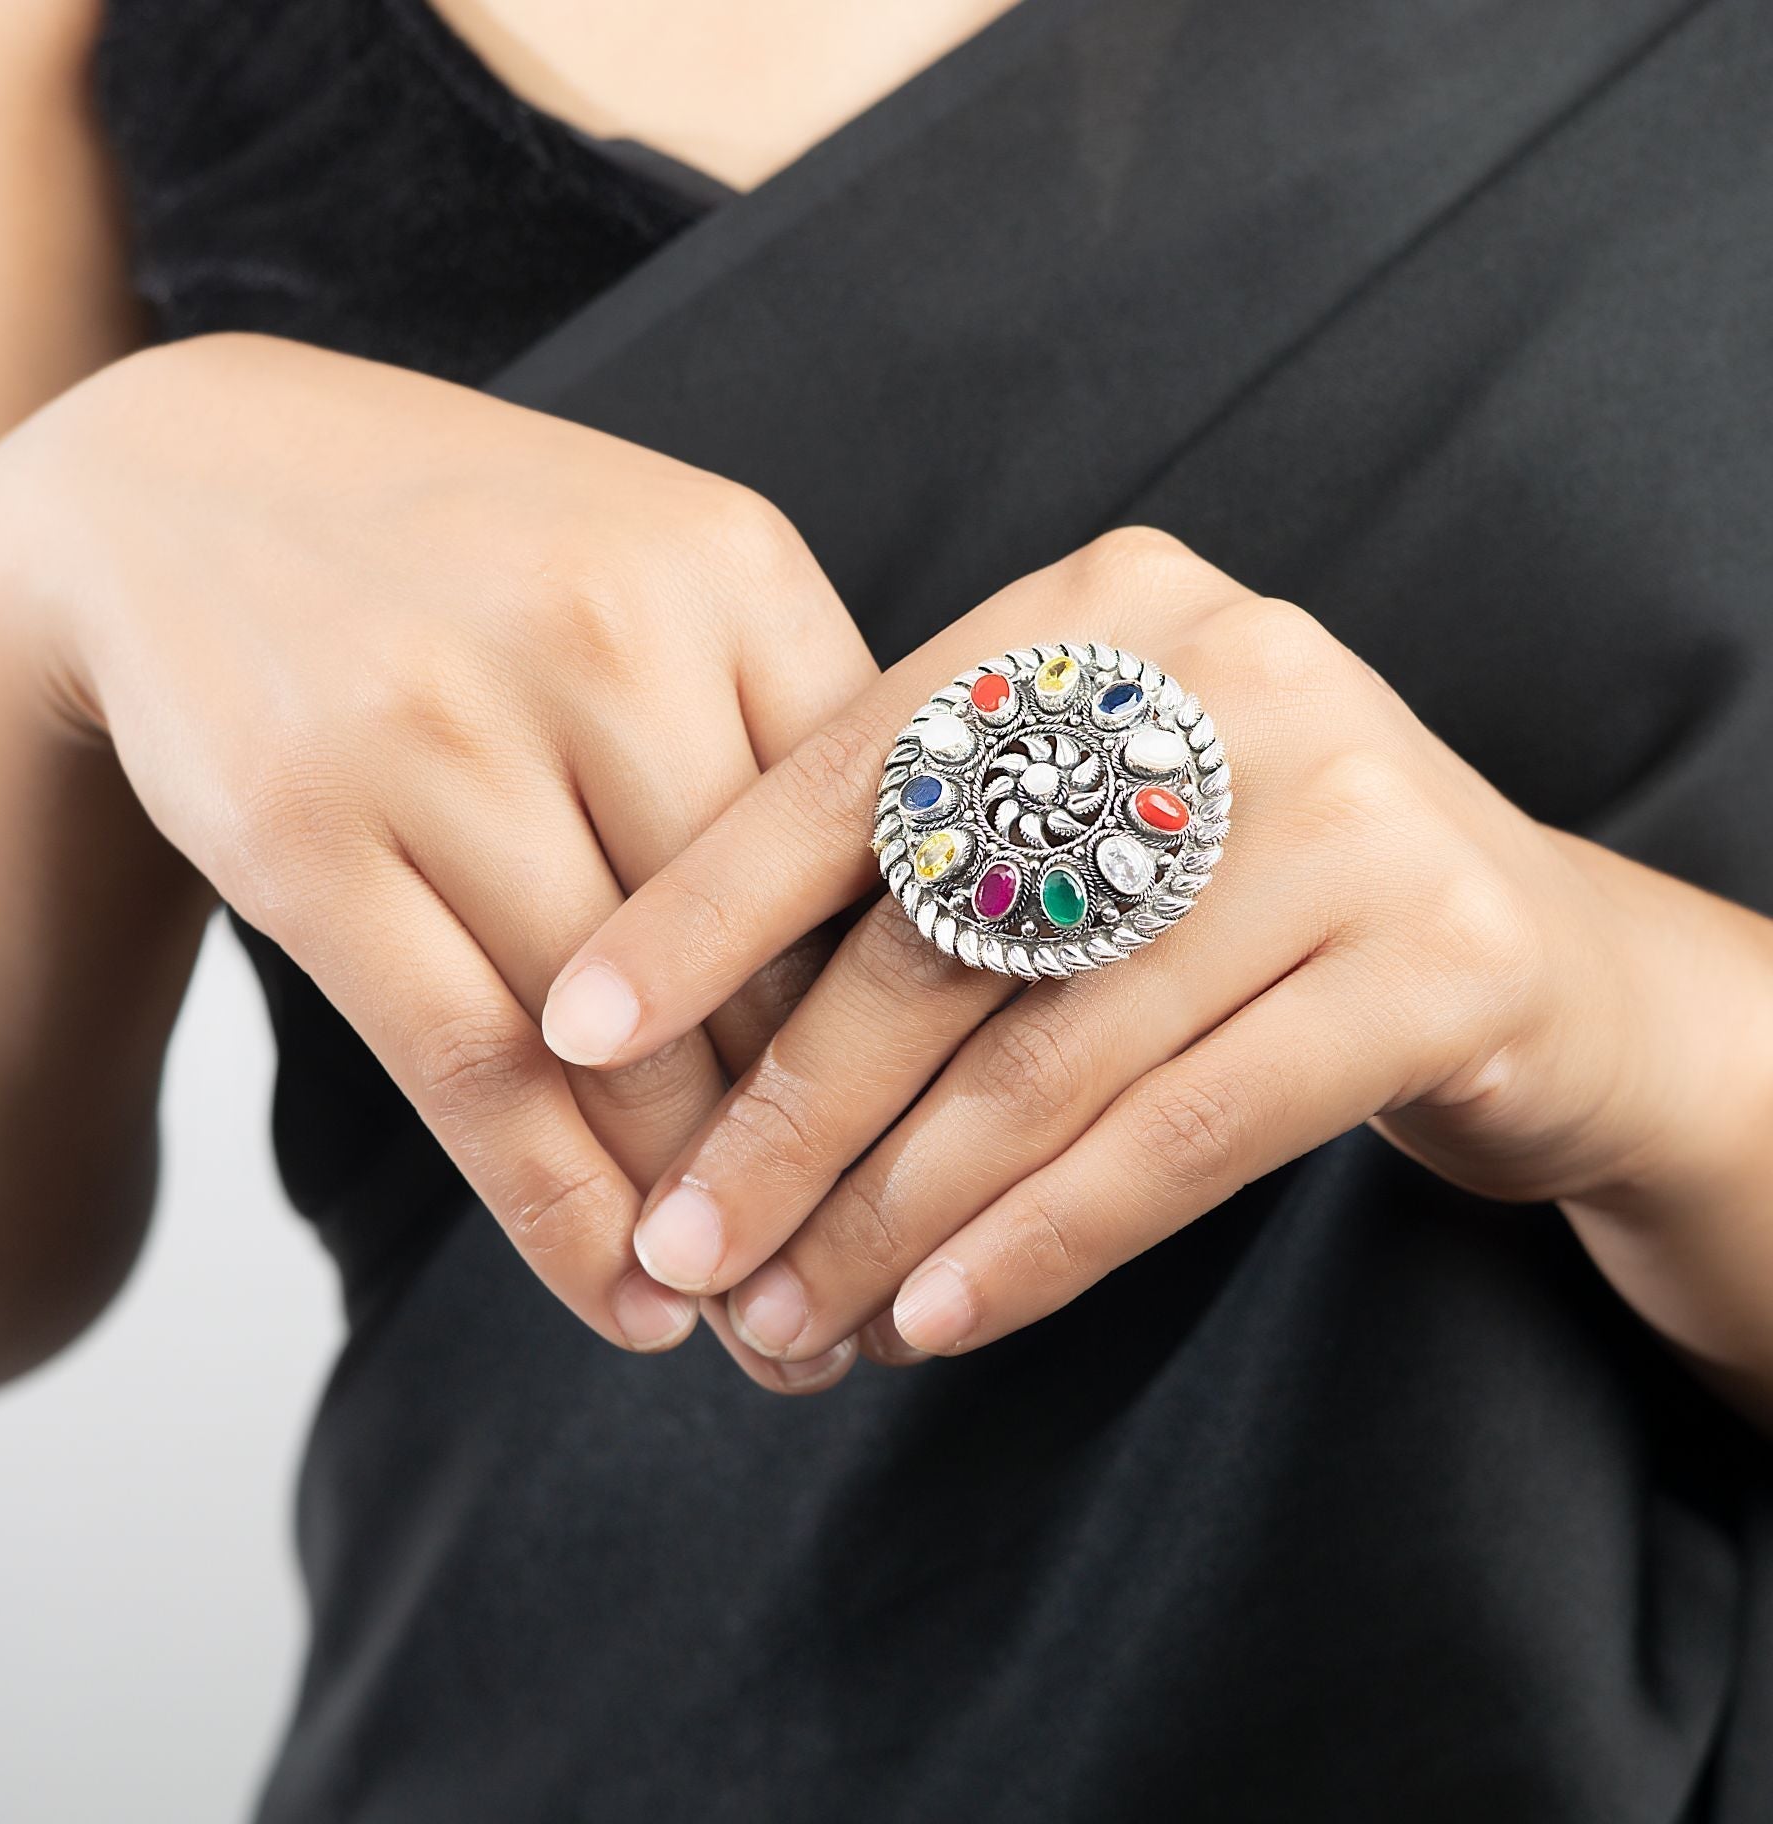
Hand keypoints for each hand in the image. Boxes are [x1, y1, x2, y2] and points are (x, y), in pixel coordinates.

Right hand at [0, 332, 874, 1382]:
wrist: (191, 482)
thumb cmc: (475, 559)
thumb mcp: (661, 582)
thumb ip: (782, 738)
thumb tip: (888, 984)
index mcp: (735, 570)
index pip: (877, 854)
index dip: (920, 1036)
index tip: (955, 1162)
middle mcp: (605, 636)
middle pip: (759, 964)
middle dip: (823, 1155)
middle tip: (869, 1291)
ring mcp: (444, 729)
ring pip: (622, 1040)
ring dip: (696, 1212)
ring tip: (756, 1324)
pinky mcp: (308, 828)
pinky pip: (468, 1063)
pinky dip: (551, 1207)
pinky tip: (612, 1294)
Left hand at [541, 527, 1767, 1384]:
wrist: (1518, 949)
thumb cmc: (1232, 894)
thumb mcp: (1077, 836)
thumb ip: (926, 878)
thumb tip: (678, 1054)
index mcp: (1099, 613)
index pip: (851, 772)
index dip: (701, 912)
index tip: (572, 1033)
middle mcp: (1228, 671)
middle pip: (942, 925)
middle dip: (788, 1110)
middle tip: (684, 1243)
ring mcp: (1350, 802)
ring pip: (1050, 1049)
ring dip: (895, 1210)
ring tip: (791, 1316)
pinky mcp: (1443, 949)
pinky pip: (1186, 1127)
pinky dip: (1044, 1237)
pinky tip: (941, 1316)